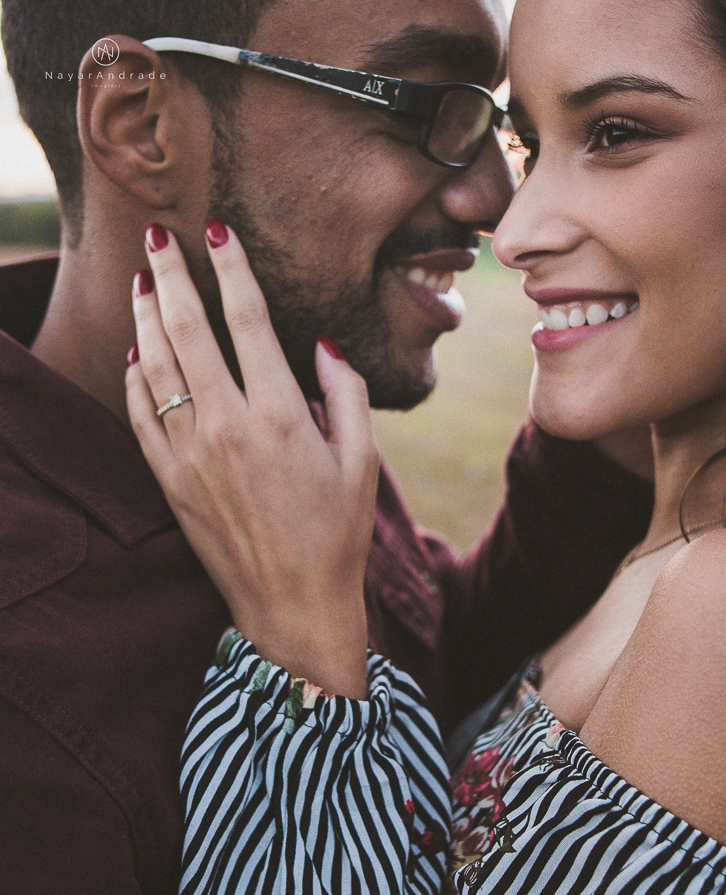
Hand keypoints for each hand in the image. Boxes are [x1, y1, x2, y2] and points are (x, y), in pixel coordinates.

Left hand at [126, 222, 378, 697]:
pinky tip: (138, 354)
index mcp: (279, 416)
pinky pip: (142, 417)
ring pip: (157, 367)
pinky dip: (136, 379)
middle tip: (158, 238)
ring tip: (142, 281)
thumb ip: (345, 394)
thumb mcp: (362, 463)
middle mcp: (227, 426)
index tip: (217, 229)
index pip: (248, 320)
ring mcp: (191, 455)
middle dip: (172, 276)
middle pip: (188, 331)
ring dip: (147, 317)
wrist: (292, 606)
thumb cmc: (337, 536)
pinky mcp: (171, 482)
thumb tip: (320, 343)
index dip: (231, 267)